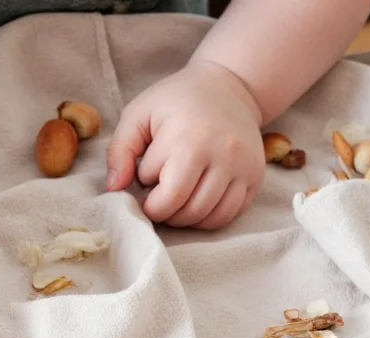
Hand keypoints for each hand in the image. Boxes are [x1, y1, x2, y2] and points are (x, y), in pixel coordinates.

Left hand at [105, 59, 265, 229]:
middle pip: (188, 212)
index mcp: (188, 139)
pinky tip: (197, 198)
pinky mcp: (255, 175)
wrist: (229, 87)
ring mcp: (242, 166)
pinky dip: (210, 216)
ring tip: (177, 195)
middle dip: (166, 212)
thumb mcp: (138, 115)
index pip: (164, 197)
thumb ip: (120, 151)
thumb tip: (114, 189)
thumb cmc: (175, 101)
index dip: (149, 198)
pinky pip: (230, 214)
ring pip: (210, 218)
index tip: (146, 183)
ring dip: (186, 217)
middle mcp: (221, 154)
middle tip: (159, 194)